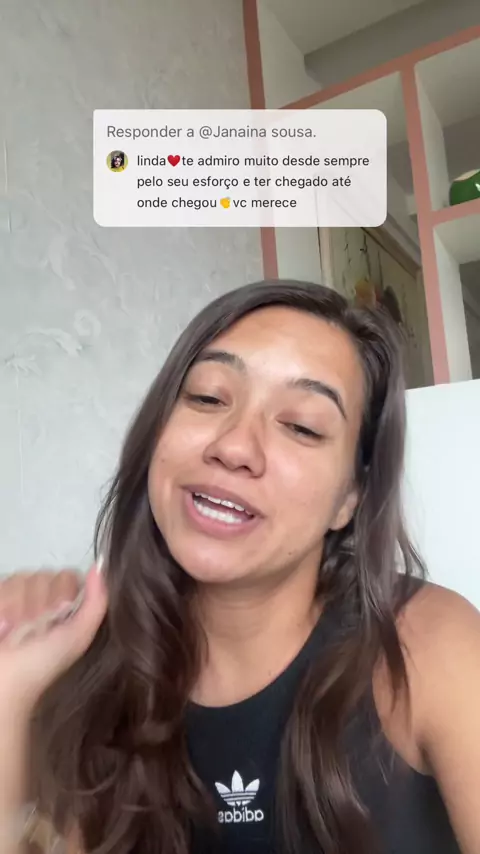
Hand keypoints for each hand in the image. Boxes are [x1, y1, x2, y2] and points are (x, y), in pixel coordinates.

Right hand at [0, 561, 107, 716]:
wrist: (5, 683)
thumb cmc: (42, 665)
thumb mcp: (78, 637)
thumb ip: (96, 603)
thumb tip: (98, 569)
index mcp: (62, 604)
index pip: (66, 576)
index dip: (63, 592)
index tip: (59, 614)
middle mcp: (39, 598)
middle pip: (43, 576)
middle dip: (39, 602)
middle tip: (34, 628)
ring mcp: (15, 598)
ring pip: (22, 580)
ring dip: (19, 608)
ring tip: (15, 631)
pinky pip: (3, 585)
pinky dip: (3, 607)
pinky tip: (4, 627)